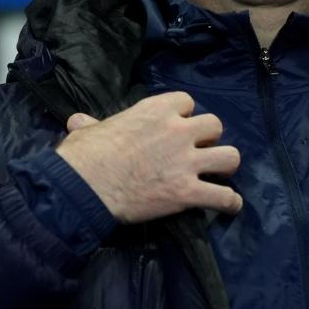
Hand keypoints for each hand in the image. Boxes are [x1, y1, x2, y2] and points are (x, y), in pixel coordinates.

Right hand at [57, 92, 242, 223]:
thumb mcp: (87, 131)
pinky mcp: (187, 192)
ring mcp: (186, 162)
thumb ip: (91, 124)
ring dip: (225, 166)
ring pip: (230, 156)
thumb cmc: (84, 156)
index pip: (187, 102)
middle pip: (214, 125)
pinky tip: (229, 206)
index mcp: (156, 110)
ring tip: (218, 174)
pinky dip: (229, 203)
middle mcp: (178, 131)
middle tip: (197, 152)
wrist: (83, 188)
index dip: (183, 115)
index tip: (175, 127)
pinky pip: (224, 196)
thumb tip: (78, 121)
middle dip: (208, 139)